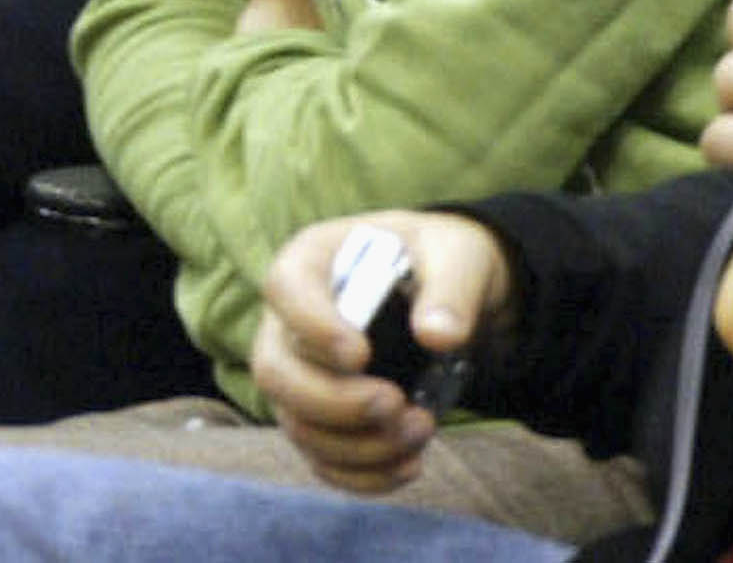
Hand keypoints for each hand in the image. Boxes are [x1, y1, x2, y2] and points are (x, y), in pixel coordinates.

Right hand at [250, 212, 507, 494]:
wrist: (444, 295)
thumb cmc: (439, 261)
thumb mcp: (457, 257)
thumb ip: (451, 291)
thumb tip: (439, 335)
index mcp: (312, 261)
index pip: (285, 289)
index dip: (312, 327)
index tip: (360, 356)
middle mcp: (288, 321)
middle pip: (275, 371)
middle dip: (333, 403)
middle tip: (395, 404)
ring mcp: (297, 374)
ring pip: (296, 424)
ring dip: (358, 445)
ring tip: (420, 429)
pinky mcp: (318, 418)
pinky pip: (321, 459)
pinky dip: (363, 474)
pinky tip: (410, 463)